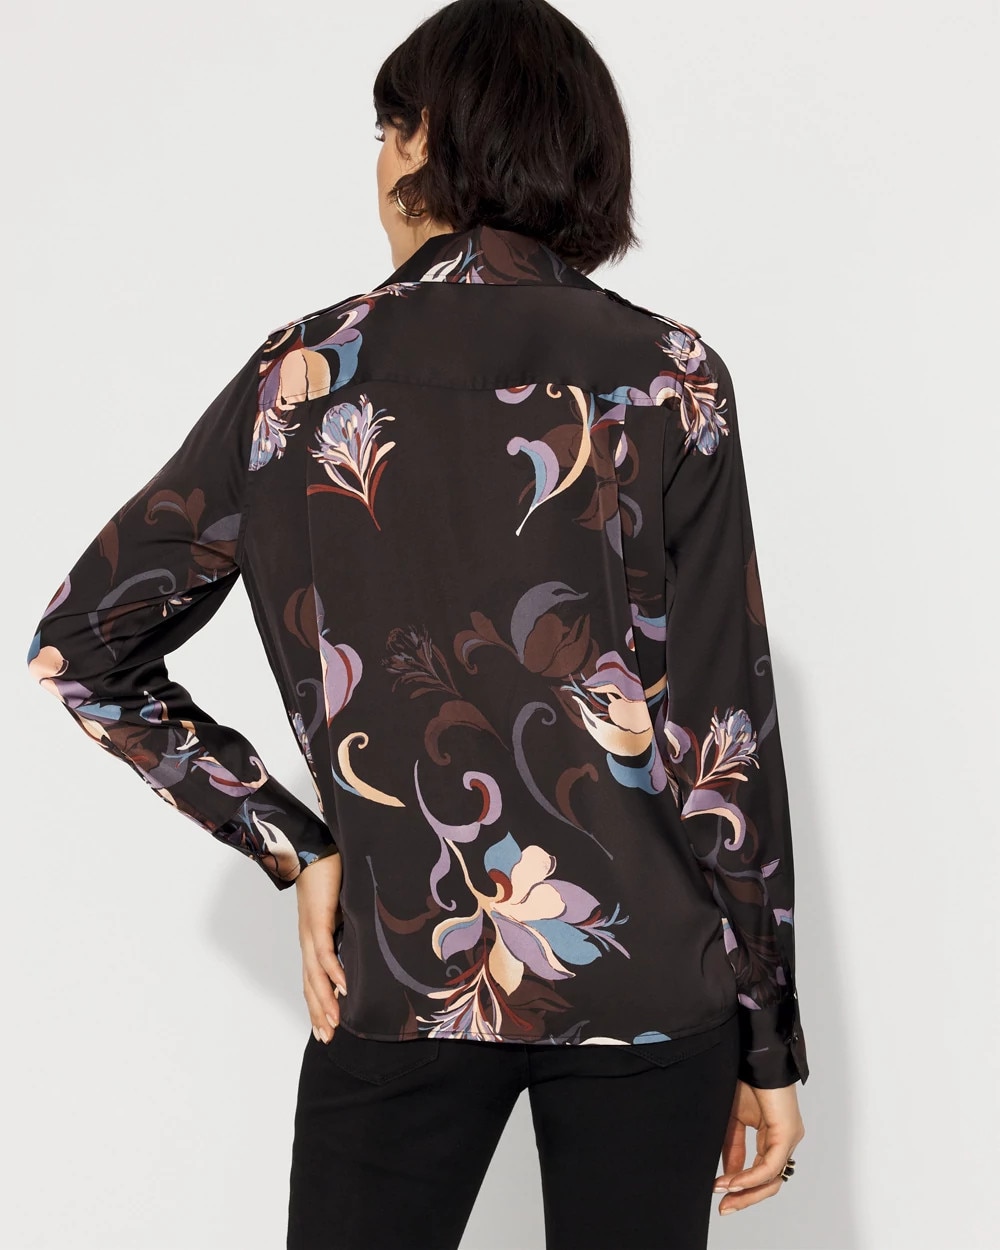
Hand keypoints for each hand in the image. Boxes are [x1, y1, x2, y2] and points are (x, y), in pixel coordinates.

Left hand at [295, 852, 347, 1043]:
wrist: (312, 851)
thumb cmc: (329, 877)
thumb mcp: (343, 910)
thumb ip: (350, 928)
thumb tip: (366, 944)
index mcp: (314, 941)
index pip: (314, 981)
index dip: (319, 1005)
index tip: (326, 1028)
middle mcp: (309, 943)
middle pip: (312, 986)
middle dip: (319, 1014)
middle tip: (328, 1039)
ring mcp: (311, 933)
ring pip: (316, 976)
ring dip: (325, 1002)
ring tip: (334, 1024)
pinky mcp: (318, 922)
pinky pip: (325, 953)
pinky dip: (334, 972)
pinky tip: (343, 988)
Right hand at [713, 1080, 804, 1215]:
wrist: (754, 1056)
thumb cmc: (745, 1079)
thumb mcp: (732, 1119)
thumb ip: (731, 1148)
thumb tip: (727, 1177)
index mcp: (772, 1135)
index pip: (759, 1171)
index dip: (739, 1185)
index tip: (717, 1192)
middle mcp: (784, 1140)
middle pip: (769, 1182)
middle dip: (744, 1197)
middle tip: (724, 1208)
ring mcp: (788, 1138)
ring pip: (772, 1179)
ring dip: (747, 1190)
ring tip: (725, 1194)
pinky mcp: (787, 1133)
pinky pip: (770, 1165)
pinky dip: (751, 1176)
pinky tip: (733, 1181)